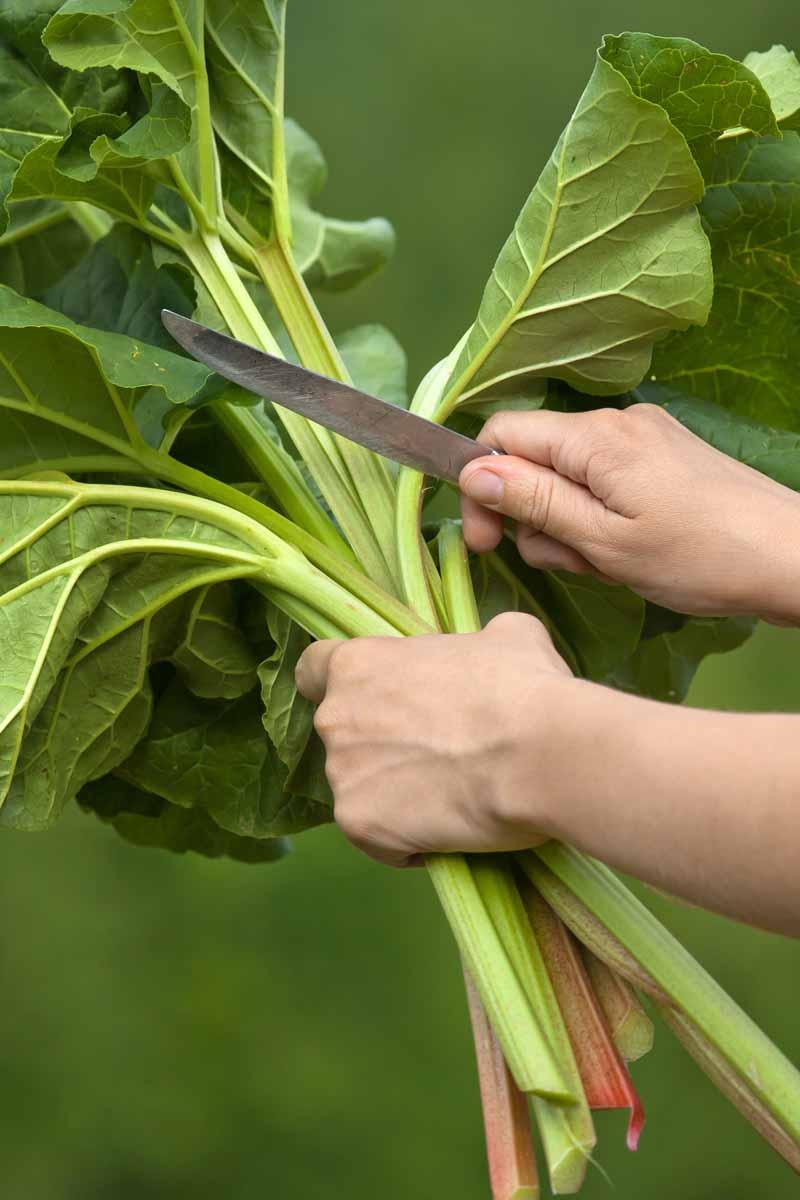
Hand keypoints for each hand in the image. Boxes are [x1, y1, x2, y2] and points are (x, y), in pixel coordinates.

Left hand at [294, 614, 571, 866]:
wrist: (540, 752)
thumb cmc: (522, 685)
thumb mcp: (506, 636)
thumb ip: (474, 643)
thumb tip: (488, 651)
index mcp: (358, 664)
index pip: (312, 670)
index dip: (337, 686)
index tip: (368, 701)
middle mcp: (335, 718)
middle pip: (342, 735)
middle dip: (377, 746)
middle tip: (435, 754)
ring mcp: (342, 776)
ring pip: (360, 789)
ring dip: (394, 795)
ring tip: (451, 798)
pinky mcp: (359, 825)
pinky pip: (378, 839)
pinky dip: (407, 841)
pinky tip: (450, 831)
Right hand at [459, 404, 799, 623]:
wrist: (792, 557)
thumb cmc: (700, 557)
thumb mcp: (603, 541)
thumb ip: (534, 502)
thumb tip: (472, 472)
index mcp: (596, 438)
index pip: (503, 434)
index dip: (482, 487)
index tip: (486, 542)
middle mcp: (617, 423)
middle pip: (535, 459)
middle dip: (534, 516)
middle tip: (567, 564)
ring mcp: (645, 438)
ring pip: (569, 476)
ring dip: (569, 525)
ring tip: (607, 564)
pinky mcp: (664, 457)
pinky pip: (604, 481)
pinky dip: (600, 518)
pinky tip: (626, 552)